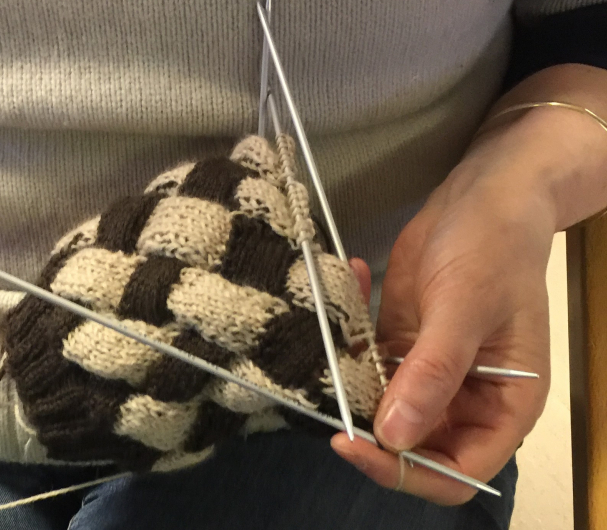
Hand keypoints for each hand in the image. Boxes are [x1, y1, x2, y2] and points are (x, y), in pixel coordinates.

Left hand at [330, 131, 555, 503]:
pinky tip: (345, 286)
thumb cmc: (492, 249)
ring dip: (349, 387)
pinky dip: (347, 341)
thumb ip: (433, 373)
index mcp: (503, 407)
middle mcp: (465, 401)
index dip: (406, 471)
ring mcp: (428, 375)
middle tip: (327, 404)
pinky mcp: (400, 346)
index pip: (456, 472)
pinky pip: (365, 365)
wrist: (485, 195)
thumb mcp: (464, 308)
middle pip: (411, 447)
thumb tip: (394, 436)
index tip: (356, 445)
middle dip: (368, 432)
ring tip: (327, 352)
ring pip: (379, 409)